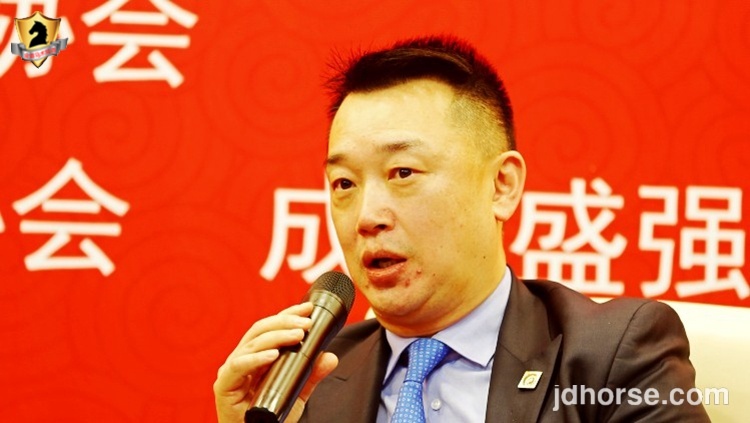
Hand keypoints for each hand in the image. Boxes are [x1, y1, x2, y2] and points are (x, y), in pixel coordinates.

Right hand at [213, 302, 338, 422]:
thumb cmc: (270, 418)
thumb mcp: (296, 393)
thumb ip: (311, 375)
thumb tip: (330, 356)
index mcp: (256, 356)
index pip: (271, 327)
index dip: (288, 314)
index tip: (308, 309)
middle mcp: (242, 359)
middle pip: (260, 330)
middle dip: (284, 322)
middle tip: (306, 323)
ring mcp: (231, 371)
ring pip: (252, 343)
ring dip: (276, 336)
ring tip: (297, 336)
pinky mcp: (224, 385)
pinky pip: (239, 366)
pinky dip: (256, 358)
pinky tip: (273, 355)